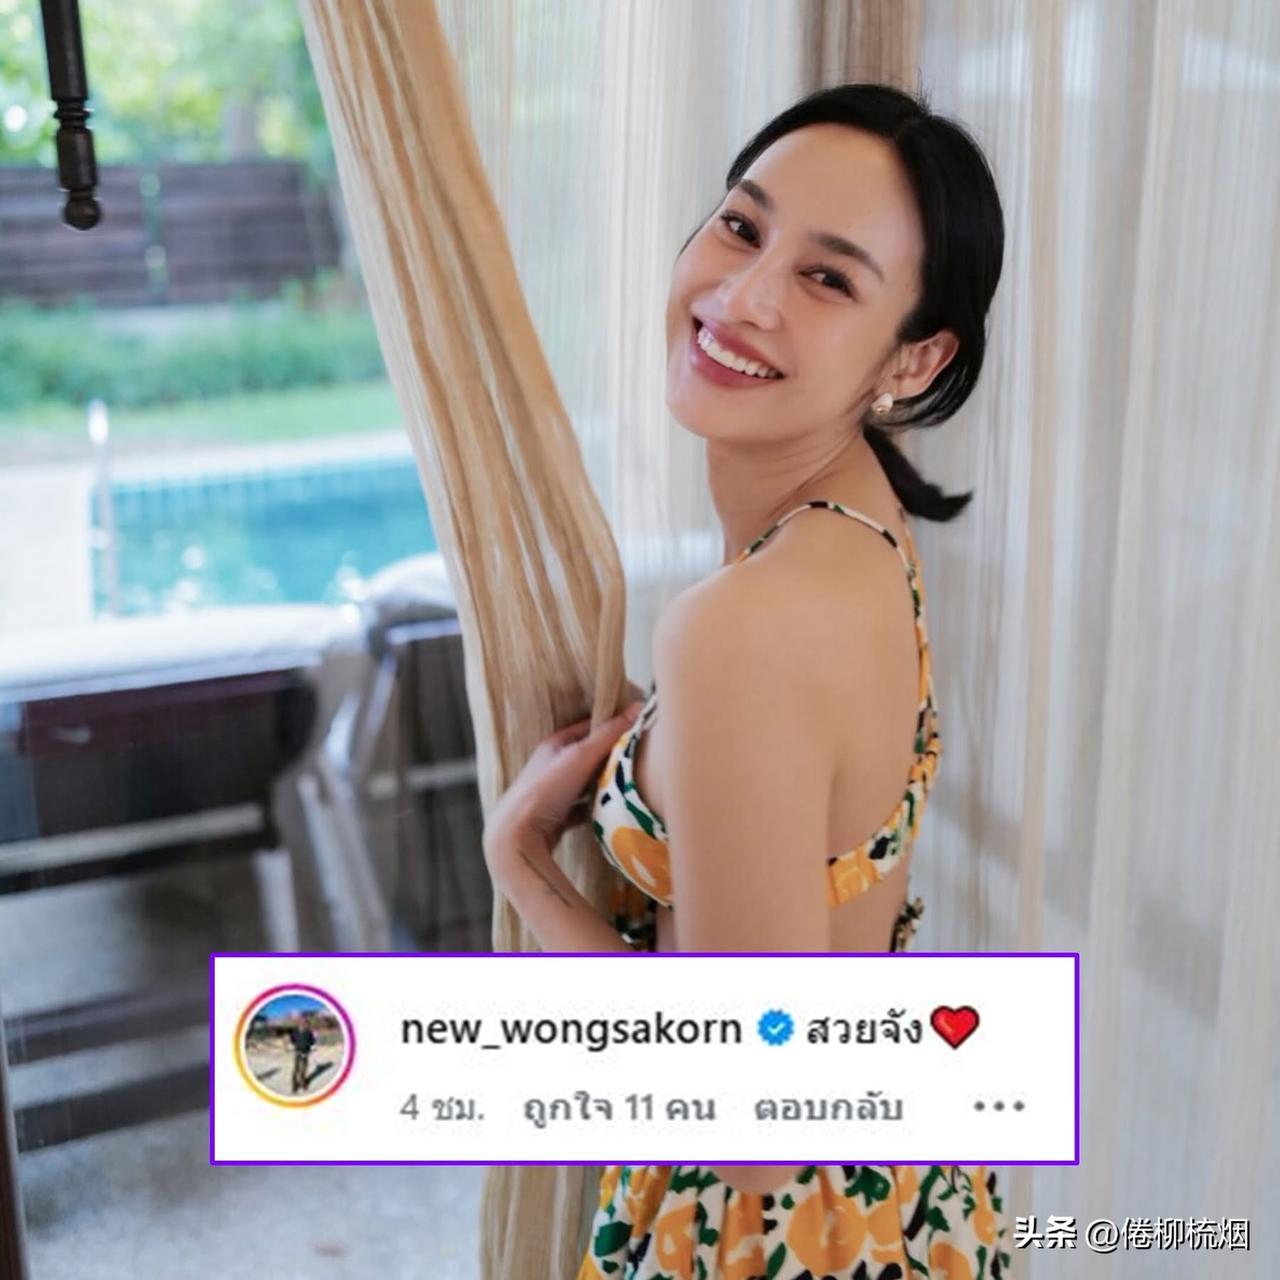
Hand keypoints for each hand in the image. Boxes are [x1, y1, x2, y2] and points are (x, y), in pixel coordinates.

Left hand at [483, 700, 644, 870]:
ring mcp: (554, 792)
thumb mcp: (581, 756)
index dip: (612, 725)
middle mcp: (553, 765)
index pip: (589, 727)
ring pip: (587, 783)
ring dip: (606, 783)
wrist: (518, 836)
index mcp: (555, 745)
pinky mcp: (558, 817)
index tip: (638, 728)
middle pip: (589, 756)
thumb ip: (609, 734)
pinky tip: (613, 811)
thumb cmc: (547, 789)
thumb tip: (639, 706)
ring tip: (633, 783)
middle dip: (613, 757)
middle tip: (642, 757)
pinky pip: (583, 808)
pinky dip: (597, 809)